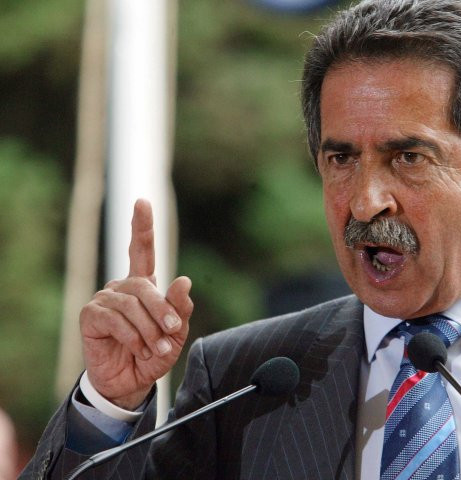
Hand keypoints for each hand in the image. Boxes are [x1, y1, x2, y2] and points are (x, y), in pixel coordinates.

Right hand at [80, 199, 192, 409]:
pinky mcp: (90, 316)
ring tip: (157, 348)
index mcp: (143, 284)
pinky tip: (138, 350)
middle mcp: (122, 287)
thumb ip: (180, 308)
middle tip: (174, 331)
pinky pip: (115, 319)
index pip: (141, 249)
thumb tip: (184, 280)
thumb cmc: (154, 353)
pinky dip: (133, 337)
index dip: (142, 226)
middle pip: (145, 286)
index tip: (142, 201)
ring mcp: (104, 299)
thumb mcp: (176, 333)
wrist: (131, 382)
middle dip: (163, 310)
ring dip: (150, 329)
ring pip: (131, 305)